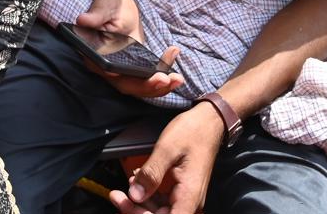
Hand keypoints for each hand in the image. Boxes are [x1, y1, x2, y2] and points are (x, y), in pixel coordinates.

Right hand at [77, 0, 183, 98]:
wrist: (119, 7)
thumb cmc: (109, 5)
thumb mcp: (103, 6)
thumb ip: (95, 15)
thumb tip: (83, 20)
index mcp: (95, 56)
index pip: (109, 73)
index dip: (125, 78)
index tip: (141, 76)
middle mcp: (107, 68)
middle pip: (127, 85)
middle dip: (148, 86)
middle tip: (167, 80)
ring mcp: (122, 71)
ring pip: (139, 87)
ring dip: (159, 87)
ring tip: (178, 79)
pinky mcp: (134, 69)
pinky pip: (147, 80)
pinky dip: (162, 80)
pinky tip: (176, 74)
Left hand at [108, 102, 226, 213]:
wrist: (209, 122)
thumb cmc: (194, 131)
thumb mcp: (167, 149)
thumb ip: (151, 173)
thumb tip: (135, 195)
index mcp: (189, 195)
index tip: (127, 203)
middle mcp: (190, 201)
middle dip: (137, 209)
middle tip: (117, 195)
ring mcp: (186, 197)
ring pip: (160, 212)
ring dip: (141, 202)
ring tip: (127, 185)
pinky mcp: (181, 191)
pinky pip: (163, 201)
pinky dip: (148, 195)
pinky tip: (138, 182)